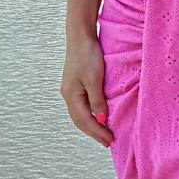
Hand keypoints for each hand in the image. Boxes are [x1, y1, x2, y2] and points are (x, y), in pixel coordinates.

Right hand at [60, 32, 113, 148]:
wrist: (80, 36)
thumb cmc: (87, 55)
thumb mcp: (95, 79)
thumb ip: (97, 100)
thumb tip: (102, 119)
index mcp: (71, 96)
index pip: (85, 121)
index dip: (97, 132)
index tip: (110, 141)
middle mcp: (68, 95)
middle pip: (80, 120)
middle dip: (94, 132)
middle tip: (108, 142)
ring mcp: (71, 90)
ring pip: (80, 114)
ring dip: (92, 125)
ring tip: (104, 133)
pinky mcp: (76, 84)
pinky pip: (82, 106)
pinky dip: (90, 115)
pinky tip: (98, 116)